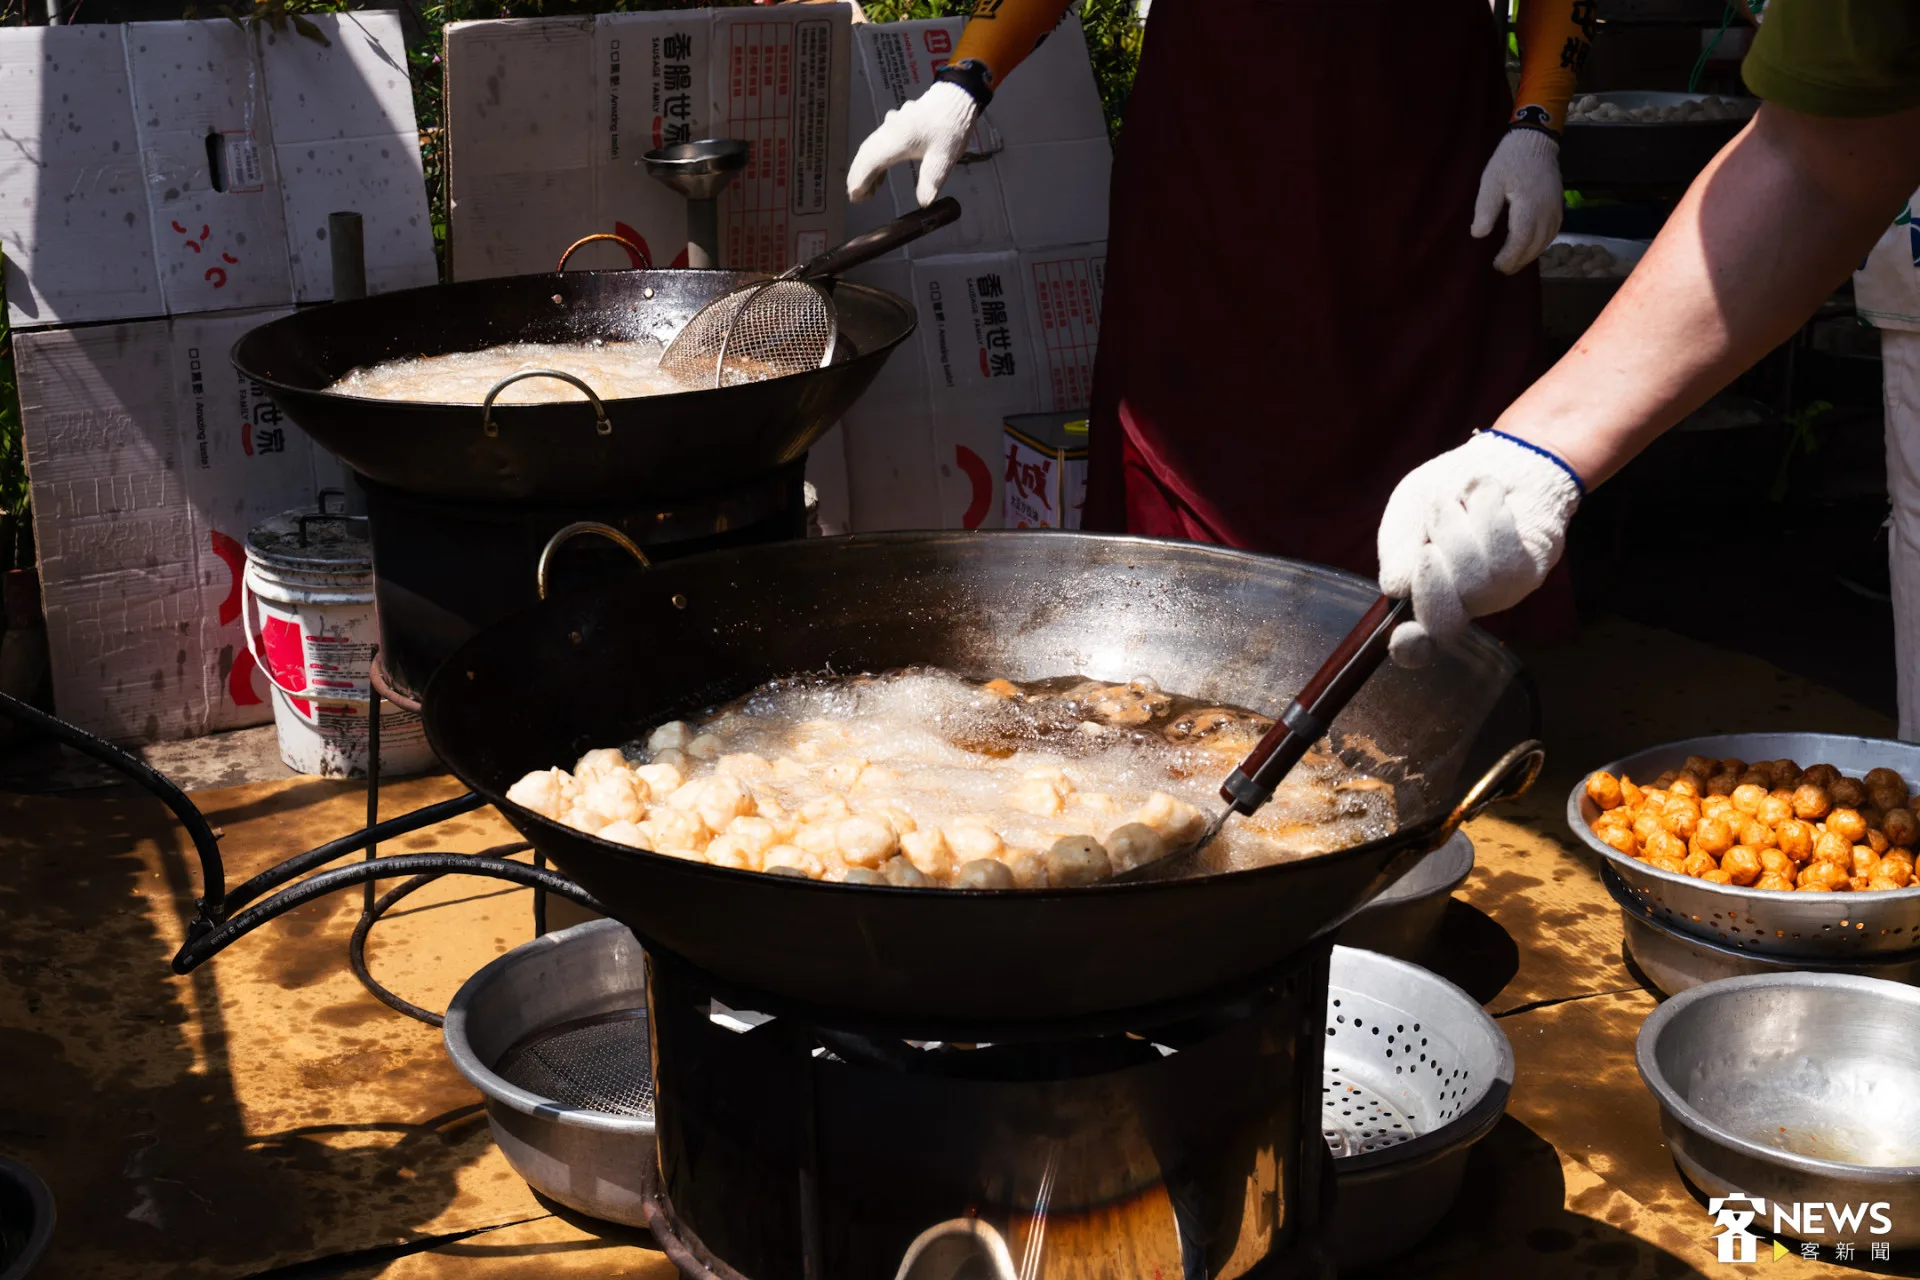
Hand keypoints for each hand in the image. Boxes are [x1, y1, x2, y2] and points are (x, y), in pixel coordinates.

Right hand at [848, 81, 980, 207]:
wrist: (955, 98)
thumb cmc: (949, 128)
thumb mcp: (944, 158)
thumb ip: (931, 180)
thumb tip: (924, 203)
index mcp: (898, 138)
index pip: (872, 161)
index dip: (861, 179)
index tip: (855, 196)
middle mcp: (889, 130)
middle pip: (866, 154)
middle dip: (857, 176)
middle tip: (856, 198)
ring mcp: (890, 126)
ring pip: (869, 148)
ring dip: (864, 169)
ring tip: (867, 192)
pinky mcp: (894, 126)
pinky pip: (877, 144)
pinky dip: (874, 161)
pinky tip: (879, 176)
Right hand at [1376, 432, 1582, 666]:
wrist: (1503, 458)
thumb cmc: (1449, 488)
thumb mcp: (1409, 509)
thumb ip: (1397, 546)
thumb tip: (1396, 587)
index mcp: (1425, 595)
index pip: (1417, 643)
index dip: (1410, 648)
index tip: (1404, 638)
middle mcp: (1462, 604)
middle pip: (1445, 620)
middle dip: (1431, 579)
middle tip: (1428, 538)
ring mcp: (1498, 593)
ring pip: (1473, 585)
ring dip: (1458, 532)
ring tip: (1458, 498)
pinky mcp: (1528, 572)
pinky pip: (1504, 559)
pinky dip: (1488, 518)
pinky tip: (1485, 494)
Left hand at [1471, 129, 1563, 273]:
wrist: (1535, 141)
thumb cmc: (1510, 160)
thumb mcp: (1491, 181)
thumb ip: (1486, 208)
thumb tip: (1479, 234)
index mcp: (1529, 205)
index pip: (1521, 239)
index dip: (1510, 256)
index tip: (1497, 265)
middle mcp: (1547, 211)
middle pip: (1535, 245)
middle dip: (1519, 260)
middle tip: (1502, 269)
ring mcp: (1556, 209)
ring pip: (1546, 241)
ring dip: (1530, 255)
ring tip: (1513, 262)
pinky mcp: (1559, 206)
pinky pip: (1553, 232)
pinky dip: (1541, 244)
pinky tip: (1529, 248)